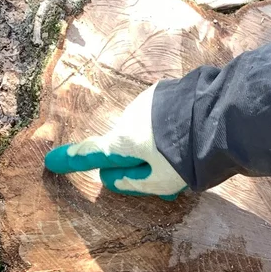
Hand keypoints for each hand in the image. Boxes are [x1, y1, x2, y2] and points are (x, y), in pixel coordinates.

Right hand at [43, 82, 185, 198]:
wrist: (219, 117)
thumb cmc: (187, 156)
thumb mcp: (161, 181)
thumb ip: (134, 182)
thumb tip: (112, 178)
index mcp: (123, 140)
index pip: (91, 154)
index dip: (72, 161)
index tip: (51, 162)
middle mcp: (129, 116)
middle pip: (126, 142)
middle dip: (140, 156)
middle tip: (169, 171)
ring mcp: (148, 99)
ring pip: (146, 127)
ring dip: (158, 139)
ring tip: (188, 149)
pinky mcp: (167, 90)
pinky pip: (160, 113)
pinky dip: (169, 124)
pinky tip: (190, 131)